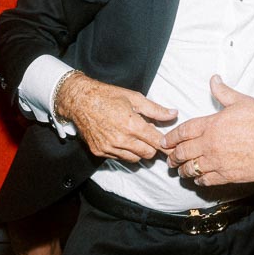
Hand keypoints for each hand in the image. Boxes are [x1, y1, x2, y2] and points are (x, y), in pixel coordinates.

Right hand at [57, 72, 176, 162]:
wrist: (79, 101)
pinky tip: (122, 138)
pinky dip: (124, 151)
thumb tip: (174, 114)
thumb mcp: (134, 98)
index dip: (166, 145)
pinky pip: (119, 158)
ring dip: (139, 150)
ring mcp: (109, 148)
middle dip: (153, 146)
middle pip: (148, 154)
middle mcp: (121, 139)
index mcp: (131, 125)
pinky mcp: (99, 152)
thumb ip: (155, 109)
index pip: (157, 142)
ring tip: (135, 136)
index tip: (171, 146)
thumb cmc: (107, 96)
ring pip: (134, 158)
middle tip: (150, 136)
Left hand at [161, 76, 253, 185]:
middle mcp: (209, 144)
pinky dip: (199, 179)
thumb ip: (224, 92)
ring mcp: (216, 161)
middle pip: (183, 152)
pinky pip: (206, 179)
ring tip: (181, 171)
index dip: (171, 137)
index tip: (165, 141)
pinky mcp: (226, 174)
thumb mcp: (241, 101)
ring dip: (183, 170)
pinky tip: (198, 178)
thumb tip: (214, 79)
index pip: (183, 131)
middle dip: (173, 156)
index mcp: (210, 124)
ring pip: (191, 168)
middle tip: (170, 159)